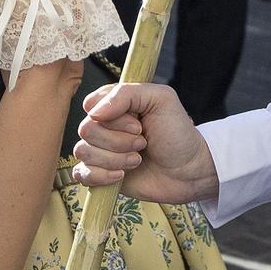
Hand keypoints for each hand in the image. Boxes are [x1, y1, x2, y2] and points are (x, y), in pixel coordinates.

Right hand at [72, 82, 218, 203]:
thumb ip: (127, 94)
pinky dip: (101, 175)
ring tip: (138, 159)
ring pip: (83, 152)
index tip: (138, 124)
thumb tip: (94, 112)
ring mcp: (101, 150)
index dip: (112, 117)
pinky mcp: (100, 174)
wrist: (189, 171)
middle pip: (86, 130)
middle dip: (117, 140)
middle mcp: (105, 126)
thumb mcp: (161, 99)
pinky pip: (81, 174)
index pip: (91, 104)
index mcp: (116, 104)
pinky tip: (121, 175)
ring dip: (114, 158)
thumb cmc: (178, 133)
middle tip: (142, 143)